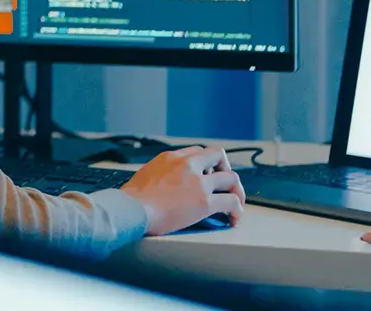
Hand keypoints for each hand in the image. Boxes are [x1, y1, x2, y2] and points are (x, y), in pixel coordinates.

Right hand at [120, 145, 246, 235]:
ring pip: (232, 178)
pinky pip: (232, 202)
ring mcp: (198, 182)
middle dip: (225, 171)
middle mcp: (187, 165)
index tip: (208, 176)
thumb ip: (162, 173)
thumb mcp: (146, 173)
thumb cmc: (133, 198)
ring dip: (237, 191)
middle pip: (219, 156)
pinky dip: (237, 211)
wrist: (132, 209)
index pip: (198, 151)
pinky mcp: (204, 202)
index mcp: (171, 157)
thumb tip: (167, 184)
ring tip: (235, 204)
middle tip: (225, 187)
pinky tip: (234, 219)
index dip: (207, 164)